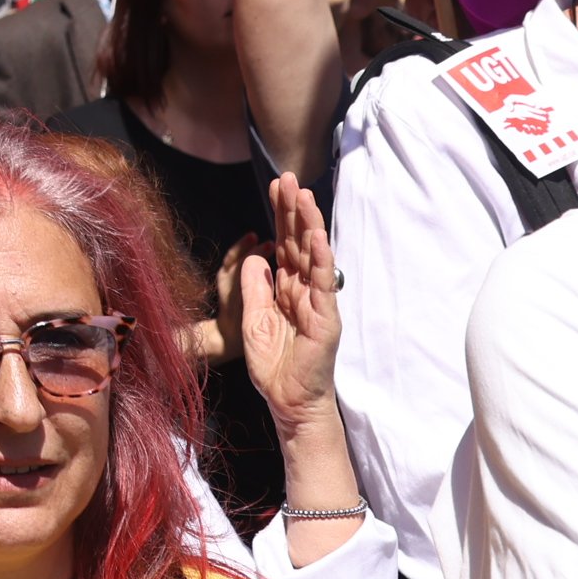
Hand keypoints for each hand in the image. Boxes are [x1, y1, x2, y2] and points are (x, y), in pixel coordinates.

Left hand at [238, 173, 343, 435]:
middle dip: (293, 210)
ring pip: (313, 256)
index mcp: (285, 289)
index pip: (283, 244)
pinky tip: (318, 238)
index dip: (280, 216)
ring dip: (309, 225)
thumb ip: (253, 286)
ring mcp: (317, 302)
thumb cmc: (273, 366)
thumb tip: (255, 255)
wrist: (288, 401)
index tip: (276, 187)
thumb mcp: (251, 318)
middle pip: (298, 242)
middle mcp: (303, 290)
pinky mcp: (326, 318)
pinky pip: (324, 285)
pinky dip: (322, 260)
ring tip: (304, 196)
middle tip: (288, 177)